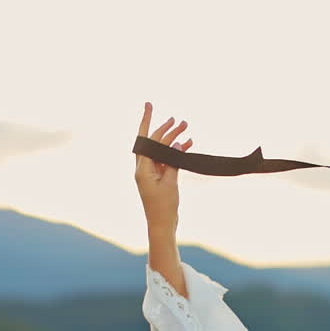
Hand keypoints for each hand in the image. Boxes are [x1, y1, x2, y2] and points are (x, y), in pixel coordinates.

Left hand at [135, 102, 192, 234]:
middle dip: (167, 130)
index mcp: (142, 168)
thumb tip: (179, 145)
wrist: (162, 225)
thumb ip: (173, 162)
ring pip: (162, 150)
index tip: (149, 105)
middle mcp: (143, 168)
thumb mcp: (170, 183)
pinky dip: (176, 152)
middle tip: (181, 121)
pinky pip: (167, 160)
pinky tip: (187, 145)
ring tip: (186, 129)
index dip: (147, 121)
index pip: (145, 139)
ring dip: (173, 140)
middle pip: (154, 143)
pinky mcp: (158, 178)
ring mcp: (151, 173)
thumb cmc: (164, 207)